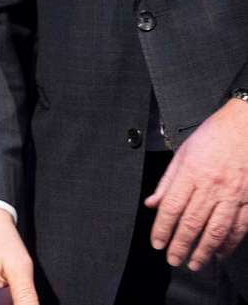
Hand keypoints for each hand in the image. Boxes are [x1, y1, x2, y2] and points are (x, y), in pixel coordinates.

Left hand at [145, 97, 247, 270]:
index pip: (172, 207)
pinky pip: (240, 227)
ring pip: (217, 230)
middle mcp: (212, 186)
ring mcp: (233, 195)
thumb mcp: (182, 154)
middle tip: (172, 259)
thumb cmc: (212, 137)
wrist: (244, 127)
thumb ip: (167, 182)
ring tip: (194, 263)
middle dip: (180, 245)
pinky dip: (229, 243)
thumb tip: (152, 204)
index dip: (162, 228)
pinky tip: (220, 252)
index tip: (157, 243)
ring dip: (204, 250)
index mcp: (191, 172)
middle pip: (192, 222)